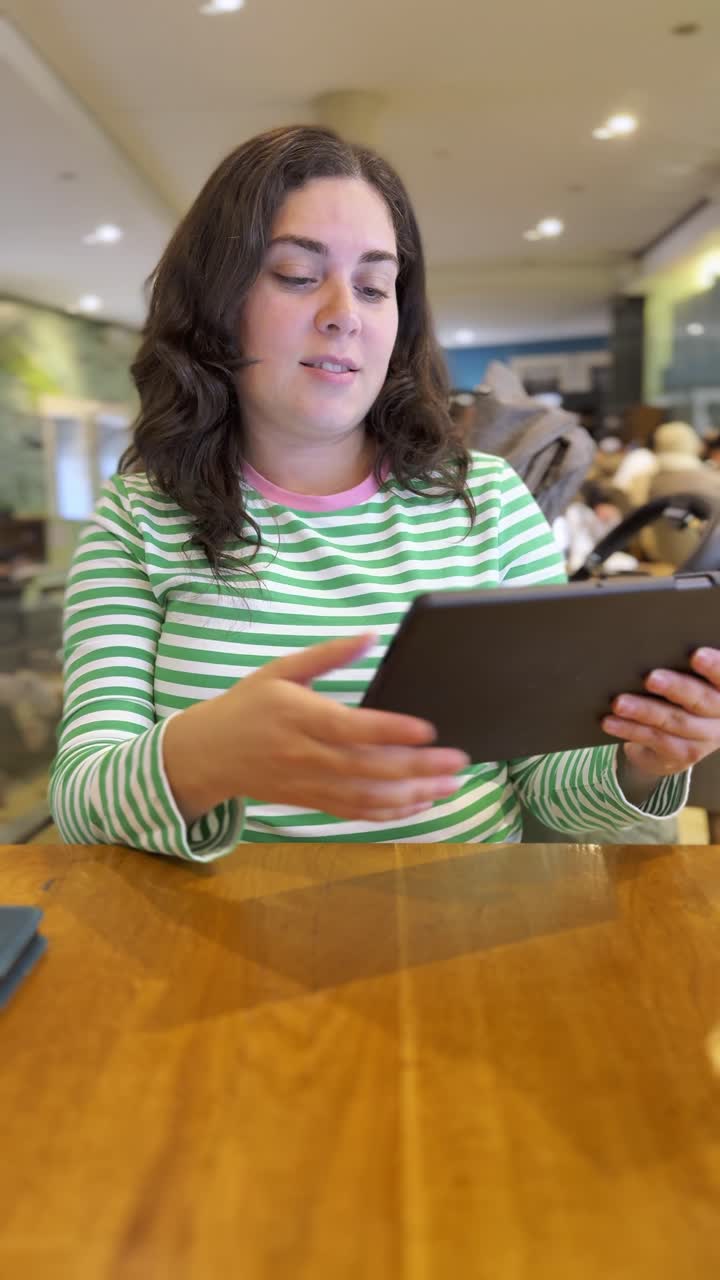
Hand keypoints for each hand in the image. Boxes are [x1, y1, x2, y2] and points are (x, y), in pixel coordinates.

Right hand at [164, 632, 468, 823]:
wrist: (208, 754)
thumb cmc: (248, 705)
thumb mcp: (281, 669)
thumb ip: (327, 654)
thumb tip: (370, 635)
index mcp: (298, 716)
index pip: (351, 728)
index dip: (391, 731)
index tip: (429, 730)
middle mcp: (306, 754)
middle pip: (369, 767)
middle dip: (418, 768)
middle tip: (458, 761)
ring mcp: (310, 783)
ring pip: (368, 796)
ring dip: (414, 794)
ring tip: (450, 785)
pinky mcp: (312, 801)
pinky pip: (356, 812)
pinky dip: (391, 812)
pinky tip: (420, 803)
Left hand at [601, 647, 719, 780]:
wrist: (673, 739)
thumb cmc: (678, 694)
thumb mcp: (687, 678)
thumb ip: (679, 665)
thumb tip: (649, 647)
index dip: (714, 666)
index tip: (697, 655)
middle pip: (702, 700)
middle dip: (676, 688)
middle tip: (651, 678)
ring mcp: (706, 738)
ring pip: (675, 721)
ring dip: (644, 711)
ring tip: (619, 703)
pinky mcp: (684, 755)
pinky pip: (656, 740)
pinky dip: (631, 730)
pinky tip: (610, 722)